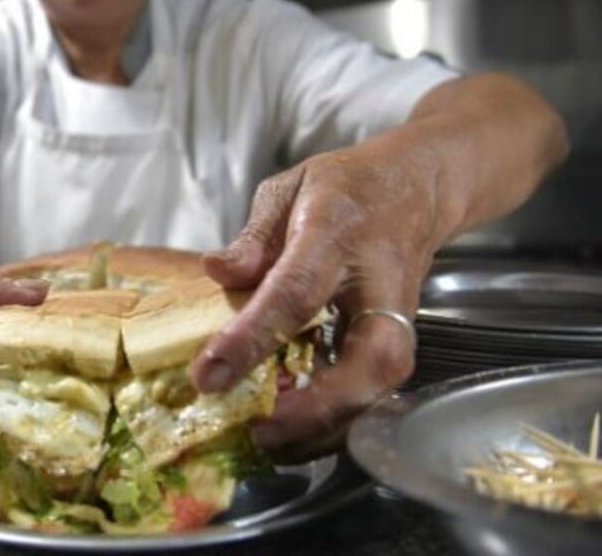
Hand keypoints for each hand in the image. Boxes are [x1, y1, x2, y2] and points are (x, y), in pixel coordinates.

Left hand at [191, 139, 439, 461]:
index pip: (294, 292)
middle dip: (317, 406)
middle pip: (368, 358)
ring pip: (381, 384)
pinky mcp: (401, 337)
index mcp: (337, 233)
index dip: (252, 337)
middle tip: (259, 431)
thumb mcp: (289, 189)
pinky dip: (338, 416)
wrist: (417, 186)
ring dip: (328, 422)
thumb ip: (253, 236)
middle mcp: (378, 283)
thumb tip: (217, 273)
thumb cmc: (345, 187)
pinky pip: (376, 388)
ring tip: (271, 438)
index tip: (208, 375)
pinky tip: (295, 425)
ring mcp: (398, 315)